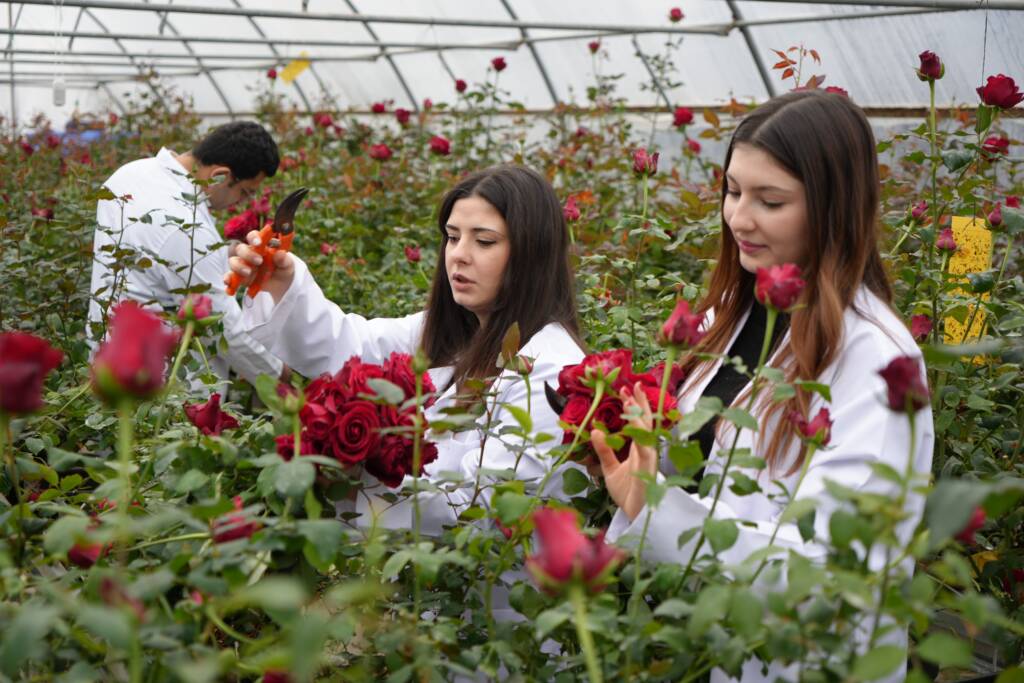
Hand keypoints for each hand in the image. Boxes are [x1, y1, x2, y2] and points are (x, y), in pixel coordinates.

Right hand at [224, 229, 294, 302]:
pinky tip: (229, 283)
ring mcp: (242, 265)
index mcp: (260, 246)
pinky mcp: (239, 277)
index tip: (259, 243)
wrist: (280, 283)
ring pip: (233, 261)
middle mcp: (249, 253)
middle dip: (248, 254)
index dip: (254, 237)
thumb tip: (280, 254)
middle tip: (259, 261)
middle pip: (241, 249)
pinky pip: (230, 277)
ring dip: (239, 267)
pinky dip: (228, 279)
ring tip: (249, 273)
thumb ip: (284, 259)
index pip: (252, 236)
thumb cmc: (283, 268)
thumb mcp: (287, 264)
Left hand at [591, 381, 659, 520]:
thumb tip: (595, 430)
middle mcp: (646, 450)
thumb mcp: (609, 468)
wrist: (635, 516)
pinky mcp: (648, 470)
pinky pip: (645, 450)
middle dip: (641, 403)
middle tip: (633, 384)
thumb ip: (604, 449)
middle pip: (646, 421)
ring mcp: (649, 459)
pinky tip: (634, 424)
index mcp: (639, 448)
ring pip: (646, 432)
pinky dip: (640, 437)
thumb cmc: (627, 492)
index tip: (627, 389)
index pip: (639, 422)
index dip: (636, 405)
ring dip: (639, 415)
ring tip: (629, 400)